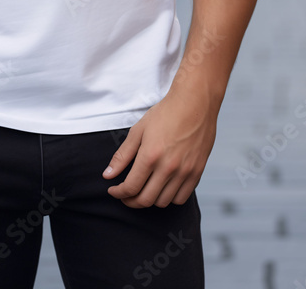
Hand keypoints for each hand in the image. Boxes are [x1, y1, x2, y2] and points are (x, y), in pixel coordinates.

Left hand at [101, 85, 217, 207]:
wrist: (195, 103)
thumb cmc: (166, 113)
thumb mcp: (138, 130)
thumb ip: (122, 155)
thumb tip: (108, 175)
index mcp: (150, 156)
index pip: (130, 187)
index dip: (118, 193)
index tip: (113, 190)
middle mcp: (168, 168)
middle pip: (145, 200)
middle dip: (130, 201)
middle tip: (125, 194)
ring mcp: (184, 172)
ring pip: (163, 202)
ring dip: (149, 200)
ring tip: (143, 189)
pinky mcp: (197, 172)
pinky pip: (181, 198)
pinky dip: (169, 197)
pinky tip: (162, 187)